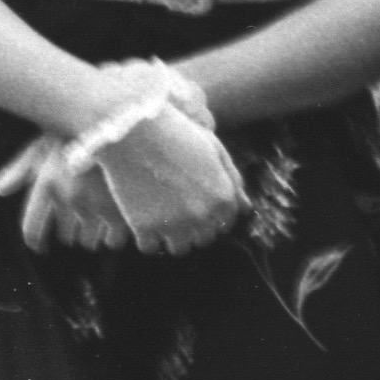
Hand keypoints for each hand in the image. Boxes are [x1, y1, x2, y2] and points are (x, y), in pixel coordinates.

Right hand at [88, 89, 245, 256]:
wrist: (135, 131)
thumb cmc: (177, 134)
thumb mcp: (214, 150)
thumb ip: (232, 180)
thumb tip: (245, 208)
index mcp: (223, 197)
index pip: (224, 224)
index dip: (212, 216)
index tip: (196, 206)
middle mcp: (202, 215)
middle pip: (202, 239)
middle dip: (193, 228)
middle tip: (176, 211)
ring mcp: (173, 224)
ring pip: (179, 249)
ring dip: (172, 238)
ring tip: (161, 220)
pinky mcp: (145, 228)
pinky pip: (150, 248)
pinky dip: (147, 239)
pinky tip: (143, 223)